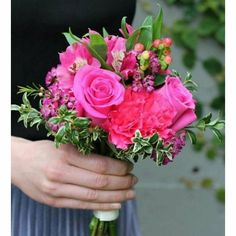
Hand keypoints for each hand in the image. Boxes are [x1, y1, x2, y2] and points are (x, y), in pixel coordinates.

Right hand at [11, 137, 137, 209]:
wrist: (17, 162)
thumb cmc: (43, 150)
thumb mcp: (64, 144)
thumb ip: (85, 153)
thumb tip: (112, 161)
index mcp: (65, 155)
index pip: (100, 165)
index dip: (119, 168)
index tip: (129, 167)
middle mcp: (61, 174)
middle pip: (100, 182)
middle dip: (122, 183)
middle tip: (133, 180)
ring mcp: (56, 191)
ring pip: (93, 196)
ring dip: (116, 196)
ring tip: (130, 194)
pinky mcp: (54, 202)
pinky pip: (82, 205)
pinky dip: (101, 205)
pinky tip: (115, 204)